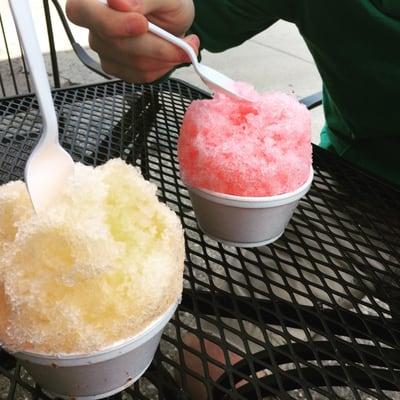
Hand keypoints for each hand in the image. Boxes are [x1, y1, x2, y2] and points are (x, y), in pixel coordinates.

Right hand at [66, 0, 198, 82]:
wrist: (172, 21)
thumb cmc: (165, 2)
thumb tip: (120, 3)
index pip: (81, 10)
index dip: (112, 23)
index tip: (142, 24)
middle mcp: (94, 21)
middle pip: (113, 43)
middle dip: (153, 46)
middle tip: (180, 45)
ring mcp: (103, 46)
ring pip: (132, 62)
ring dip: (164, 58)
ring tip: (183, 46)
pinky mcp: (115, 66)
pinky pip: (138, 75)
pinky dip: (162, 68)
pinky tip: (171, 56)